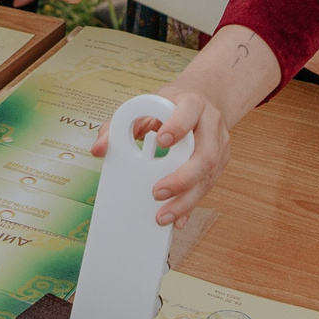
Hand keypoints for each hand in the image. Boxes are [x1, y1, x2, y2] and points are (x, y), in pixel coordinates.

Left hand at [91, 85, 229, 227]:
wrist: (204, 100)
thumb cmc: (170, 106)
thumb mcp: (145, 107)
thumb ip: (118, 125)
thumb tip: (99, 150)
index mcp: (192, 103)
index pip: (190, 111)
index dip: (178, 126)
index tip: (161, 141)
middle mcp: (210, 125)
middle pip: (205, 154)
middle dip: (182, 178)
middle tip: (157, 192)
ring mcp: (219, 146)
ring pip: (208, 177)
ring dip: (185, 200)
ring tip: (163, 215)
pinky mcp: (219, 164)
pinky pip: (207, 188)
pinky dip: (191, 206)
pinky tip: (177, 219)